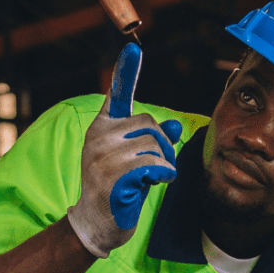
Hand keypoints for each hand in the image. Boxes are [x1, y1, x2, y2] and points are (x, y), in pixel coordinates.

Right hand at [67, 43, 183, 256]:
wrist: (97, 224)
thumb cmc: (120, 189)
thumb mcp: (139, 161)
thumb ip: (155, 142)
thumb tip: (176, 126)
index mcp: (102, 128)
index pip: (117, 96)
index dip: (126, 72)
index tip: (132, 48)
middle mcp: (98, 137)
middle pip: (149, 125)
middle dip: (164, 145)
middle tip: (161, 166)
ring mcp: (102, 157)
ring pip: (153, 147)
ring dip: (164, 164)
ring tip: (155, 178)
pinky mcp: (112, 177)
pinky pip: (152, 166)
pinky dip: (163, 174)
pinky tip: (158, 183)